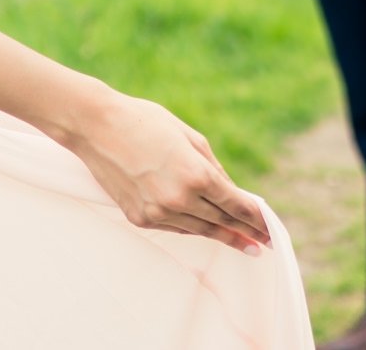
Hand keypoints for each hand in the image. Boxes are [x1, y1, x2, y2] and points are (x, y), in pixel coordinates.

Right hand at [66, 93, 271, 254]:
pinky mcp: (140, 218)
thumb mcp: (187, 135)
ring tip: (244, 245)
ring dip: (223, 236)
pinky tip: (206, 229)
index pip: (236, 204)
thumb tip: (229, 189)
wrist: (94, 127)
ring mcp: (157, 212)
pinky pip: (174, 227)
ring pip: (199, 229)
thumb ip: (212, 166)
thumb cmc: (143, 121)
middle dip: (246, 232)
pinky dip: (192, 227)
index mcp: (195, 173)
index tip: (271, 229)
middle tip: (264, 243)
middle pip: (222, 221)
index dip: (256, 219)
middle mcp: (179, 198)